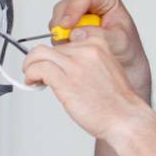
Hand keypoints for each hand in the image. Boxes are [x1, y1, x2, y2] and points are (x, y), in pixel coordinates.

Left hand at [22, 35, 146, 141]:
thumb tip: (65, 64)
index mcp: (98, 44)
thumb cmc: (116, 101)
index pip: (67, 38)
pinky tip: (34, 83)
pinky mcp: (65, 80)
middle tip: (40, 74)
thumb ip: (88, 61)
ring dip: (30, 65)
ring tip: (33, 77)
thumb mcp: (107, 69)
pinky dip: (30, 75)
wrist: (124, 118)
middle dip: (41, 61)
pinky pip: (37, 68)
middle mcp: (86, 50)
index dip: (57, 52)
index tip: (54, 62)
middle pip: (50, 47)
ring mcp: (75, 65)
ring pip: (38, 54)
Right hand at [48, 0, 150, 97]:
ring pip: (59, 15)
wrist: (124, 63)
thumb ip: (100, 36)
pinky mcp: (69, 25)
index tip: (67, 25)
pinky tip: (70, 48)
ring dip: (61, 32)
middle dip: (63, 22)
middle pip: (68, 4)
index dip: (73, 9)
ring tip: (71, 46)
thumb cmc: (127, 48)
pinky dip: (59, 39)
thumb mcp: (119, 42)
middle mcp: (90, 2)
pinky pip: (56, 28)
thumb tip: (77, 33)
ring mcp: (78, 12)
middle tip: (63, 39)